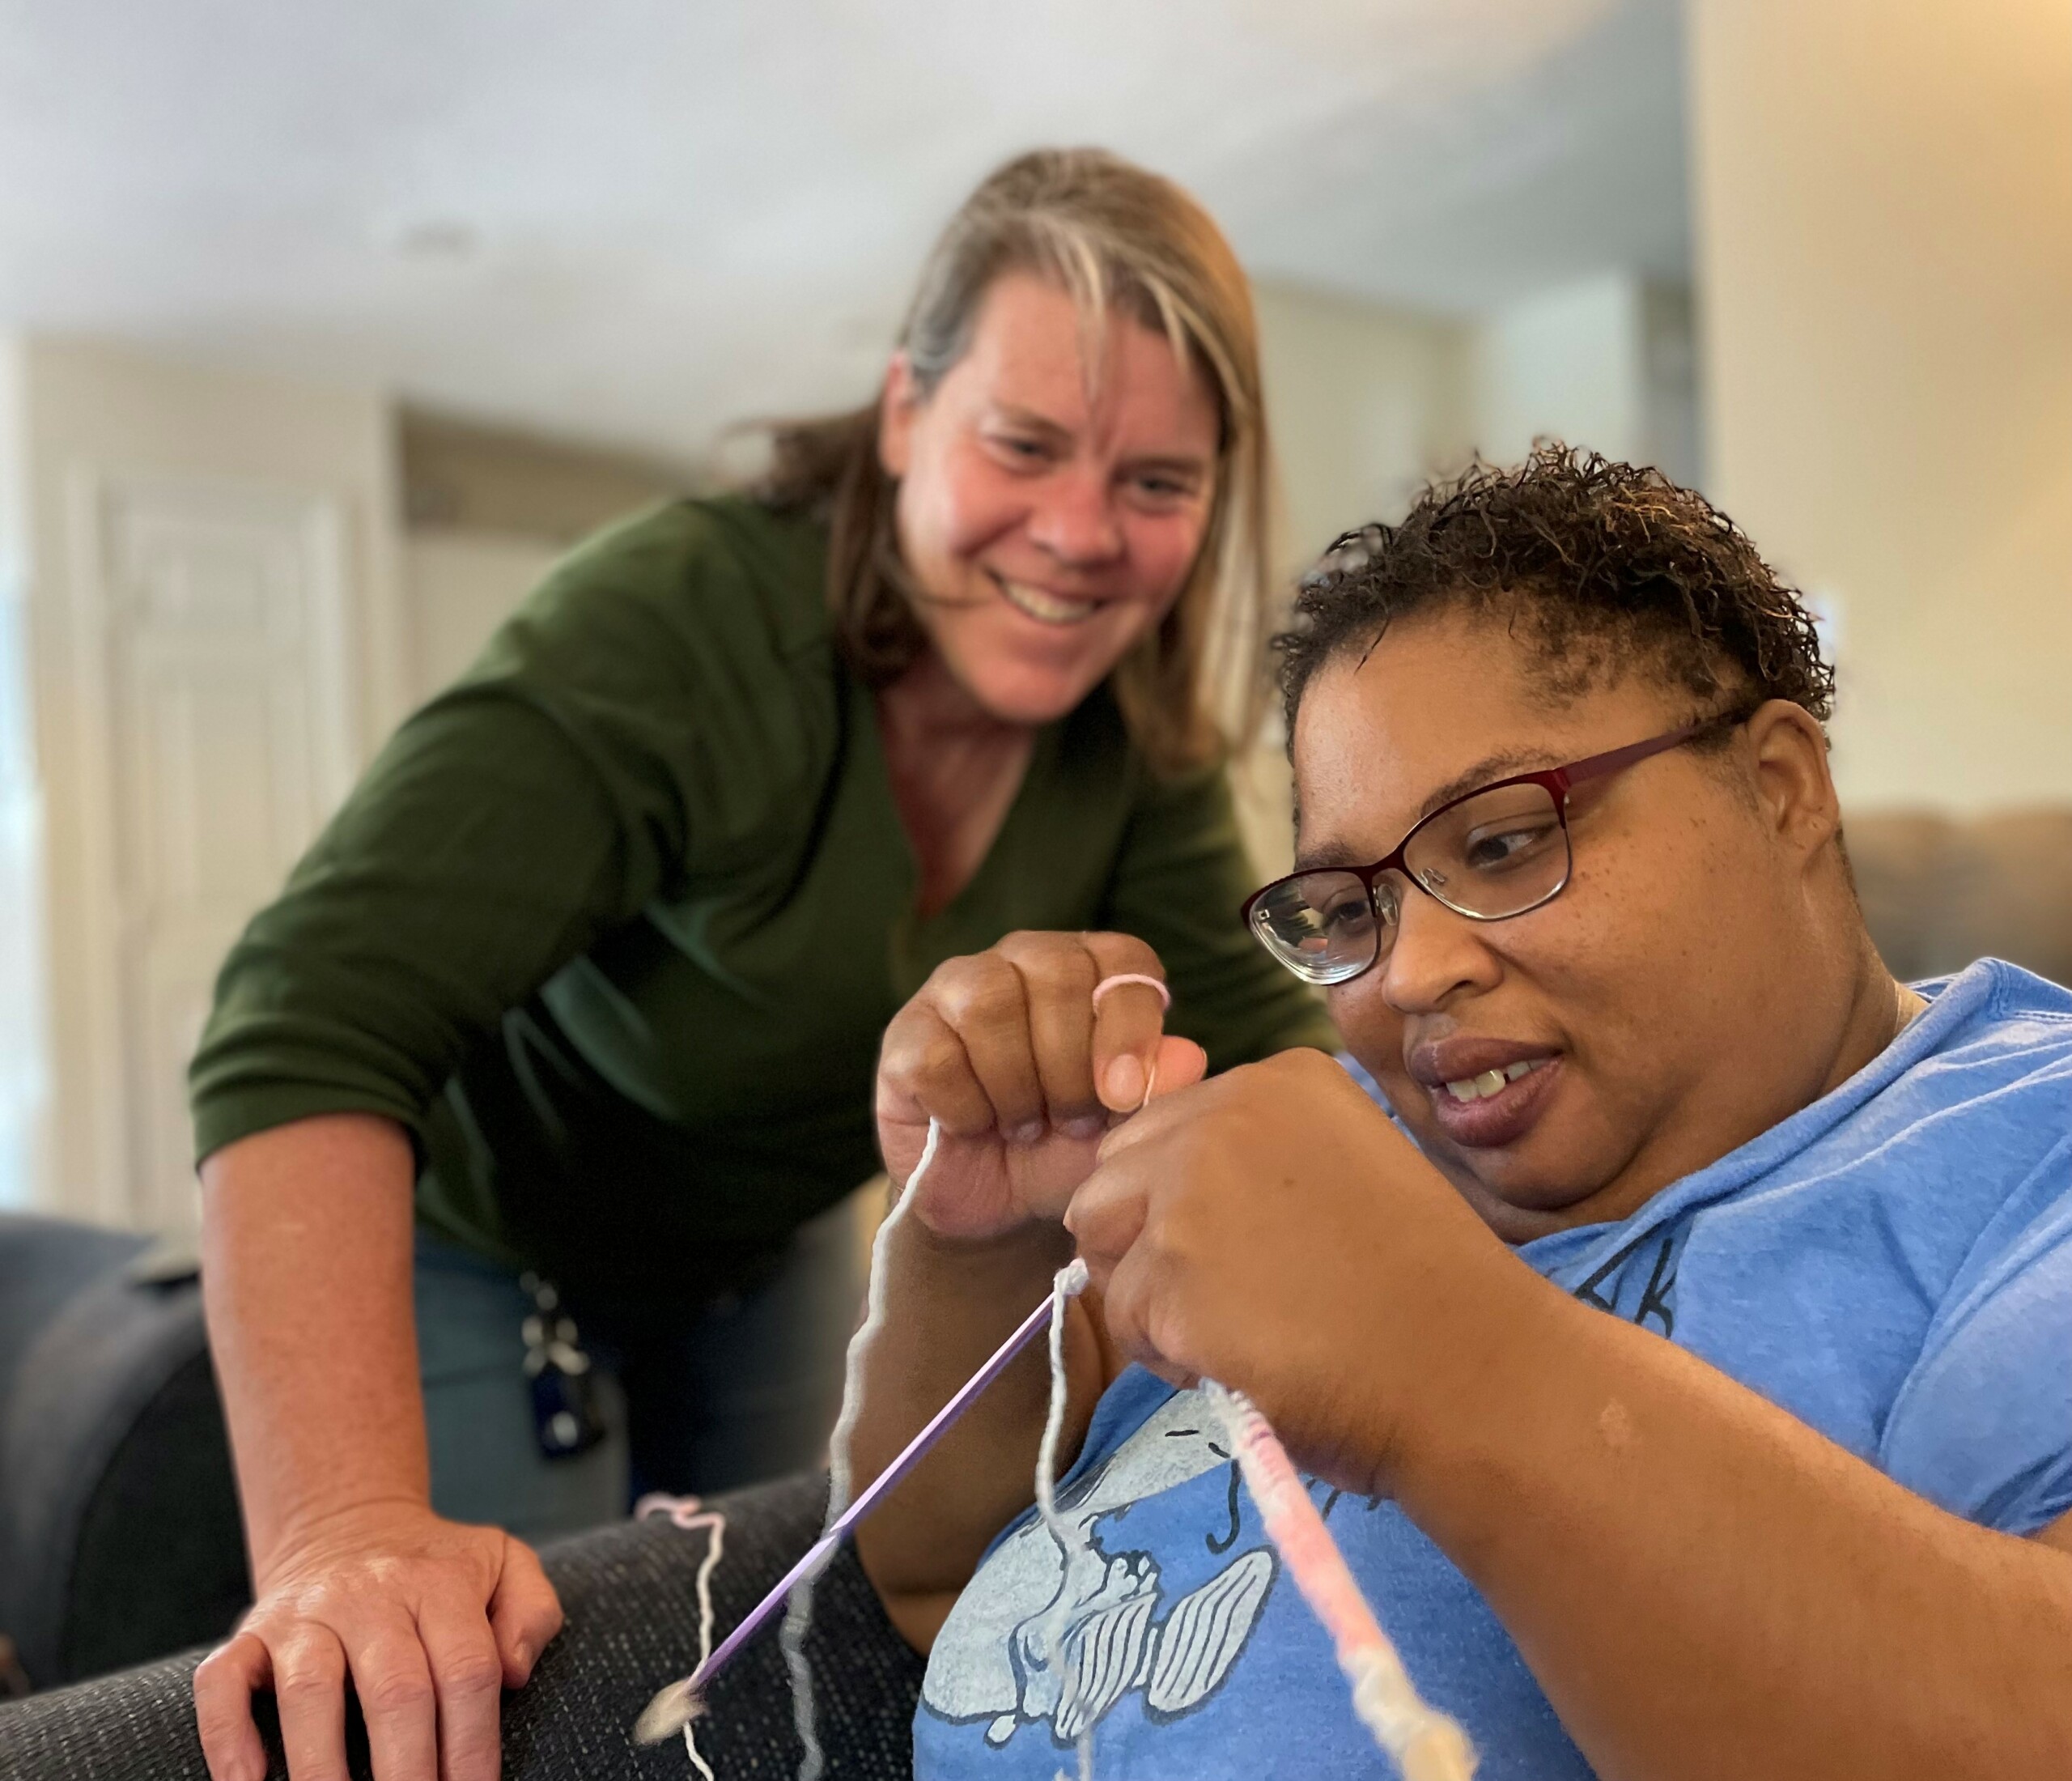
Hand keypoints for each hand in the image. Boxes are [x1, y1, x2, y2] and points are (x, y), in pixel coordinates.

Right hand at [193, 1499, 561, 1780]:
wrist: (347, 1523)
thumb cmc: (436, 1569)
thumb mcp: (504, 1565)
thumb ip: (530, 1612)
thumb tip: (513, 1672)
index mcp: (438, 1584)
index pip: (465, 1671)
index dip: (473, 1745)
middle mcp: (368, 1596)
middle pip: (395, 1689)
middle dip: (408, 1772)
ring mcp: (303, 1615)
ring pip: (309, 1690)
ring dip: (323, 1768)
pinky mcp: (248, 1636)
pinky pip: (223, 1683)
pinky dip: (228, 1737)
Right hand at [875, 931, 1206, 1242]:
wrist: (997, 1207)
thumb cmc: (1068, 1150)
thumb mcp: (1126, 1129)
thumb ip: (1161, 1090)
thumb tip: (1189, 1058)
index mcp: (1090, 969)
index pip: (1121, 959)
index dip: (1130, 1024)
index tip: (1126, 1094)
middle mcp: (1022, 961)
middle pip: (1056, 973)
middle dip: (1072, 1064)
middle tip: (1074, 1121)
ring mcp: (955, 990)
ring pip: (989, 1005)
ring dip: (1018, 1084)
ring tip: (1026, 1126)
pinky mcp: (905, 1034)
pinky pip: (937, 1056)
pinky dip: (966, 1107)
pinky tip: (976, 1126)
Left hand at [1065, 1048, 1537, 1497]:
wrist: (1471, 1372)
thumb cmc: (1423, 1291)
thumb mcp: (1344, 1173)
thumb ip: (1254, 1161)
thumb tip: (1151, 1198)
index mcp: (1279, 1079)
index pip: (1162, 1131)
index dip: (1189, 1204)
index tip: (1265, 1248)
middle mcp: (1225, 1112)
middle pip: (1112, 1177)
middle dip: (1149, 1243)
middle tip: (1238, 1300)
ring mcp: (1191, 1189)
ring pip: (1103, 1245)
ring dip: (1149, 1298)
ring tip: (1236, 1333)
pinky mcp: (1169, 1273)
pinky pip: (1122, 1319)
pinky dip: (1168, 1356)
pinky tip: (1245, 1364)